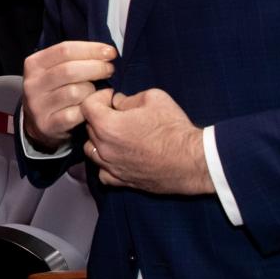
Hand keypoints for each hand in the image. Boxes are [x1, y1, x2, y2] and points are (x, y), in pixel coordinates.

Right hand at [21, 41, 116, 147]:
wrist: (38, 122)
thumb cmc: (56, 89)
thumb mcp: (56, 69)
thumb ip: (75, 58)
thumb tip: (106, 52)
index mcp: (34, 64)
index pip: (65, 50)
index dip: (91, 49)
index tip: (110, 53)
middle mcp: (32, 84)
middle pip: (69, 70)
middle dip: (96, 68)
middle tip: (110, 70)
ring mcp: (38, 106)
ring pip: (74, 93)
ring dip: (92, 91)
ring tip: (97, 91)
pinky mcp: (47, 125)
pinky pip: (75, 115)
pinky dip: (89, 110)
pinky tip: (94, 107)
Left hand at [81, 88, 214, 195]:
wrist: (192, 160)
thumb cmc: (174, 129)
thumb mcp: (153, 97)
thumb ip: (128, 98)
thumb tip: (118, 103)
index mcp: (108, 125)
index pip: (87, 106)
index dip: (99, 96)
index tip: (112, 97)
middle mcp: (105, 148)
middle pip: (88, 127)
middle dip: (101, 116)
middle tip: (119, 113)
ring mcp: (112, 167)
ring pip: (91, 150)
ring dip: (99, 139)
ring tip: (116, 134)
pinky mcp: (122, 181)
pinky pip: (102, 172)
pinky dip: (105, 163)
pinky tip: (118, 155)